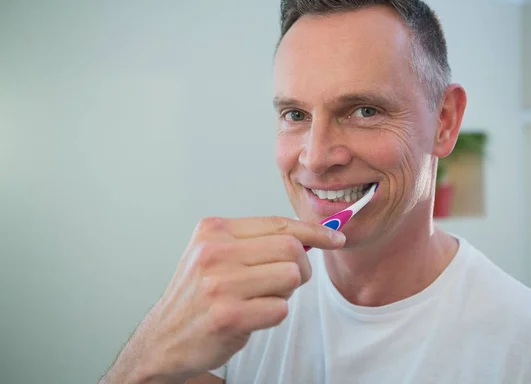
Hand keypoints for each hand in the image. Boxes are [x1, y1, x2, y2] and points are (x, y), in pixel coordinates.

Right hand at [121, 216, 345, 382]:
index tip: (335, 237)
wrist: (163, 339)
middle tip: (286, 281)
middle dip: (301, 267)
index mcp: (213, 231)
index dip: (313, 231)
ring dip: (285, 292)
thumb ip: (255, 242)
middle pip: (291, 248)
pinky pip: (280, 309)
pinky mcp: (228, 316)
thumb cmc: (196, 297)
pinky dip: (273, 315)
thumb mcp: (214, 255)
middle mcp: (214, 253)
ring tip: (259, 299)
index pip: (278, 223)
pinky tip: (250, 317)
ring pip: (290, 277)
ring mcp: (220, 285)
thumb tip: (309, 237)